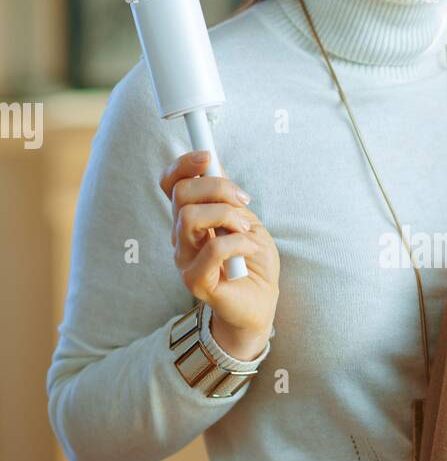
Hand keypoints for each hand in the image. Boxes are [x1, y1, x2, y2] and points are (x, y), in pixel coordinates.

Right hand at [159, 150, 279, 358]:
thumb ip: (226, 196)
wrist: (261, 303)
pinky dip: (239, 243)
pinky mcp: (196, 281)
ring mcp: (185, 258)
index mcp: (190, 217)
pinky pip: (213, 249)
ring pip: (190, 217)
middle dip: (218, 188)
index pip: (171, 183)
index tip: (208, 156)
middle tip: (244, 202)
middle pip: (181, 194)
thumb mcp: (245, 219)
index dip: (184, 165)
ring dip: (227, 215)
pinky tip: (250, 250)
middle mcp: (181, 236)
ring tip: (246, 230)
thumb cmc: (253, 261)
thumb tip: (213, 162)